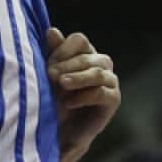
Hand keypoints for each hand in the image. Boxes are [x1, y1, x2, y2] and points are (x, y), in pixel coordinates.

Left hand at [46, 28, 119, 161]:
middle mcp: (101, 63)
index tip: (47, 64)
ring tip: (61, 84)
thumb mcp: (50, 76)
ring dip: (78, 78)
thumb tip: (52, 31)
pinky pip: (102, 92)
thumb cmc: (55, 99)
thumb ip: (53, 54)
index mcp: (86, 53)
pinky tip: (68, 102)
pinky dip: (84, 96)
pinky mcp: (113, 99)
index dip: (63, 49)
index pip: (79, 40)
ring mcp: (110, 81)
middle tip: (50, 75)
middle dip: (67, 65)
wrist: (62, 130)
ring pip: (98, 72)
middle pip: (88, 56)